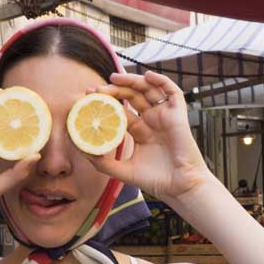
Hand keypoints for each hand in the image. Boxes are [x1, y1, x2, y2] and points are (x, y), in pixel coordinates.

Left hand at [87, 71, 210, 201]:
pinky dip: (162, 80)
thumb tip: (83, 151)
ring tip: (114, 78)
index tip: (89, 98)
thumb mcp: (124, 172)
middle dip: (114, 90)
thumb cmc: (156, 181)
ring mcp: (164, 116)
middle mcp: (151, 121)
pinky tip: (148, 75)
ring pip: (148, 90)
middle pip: (132, 97)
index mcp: (140, 131)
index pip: (120, 111)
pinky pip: (172, 92)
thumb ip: (104, 163)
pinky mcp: (178, 114)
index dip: (106, 103)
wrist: (180, 187)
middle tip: (97, 88)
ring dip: (132, 81)